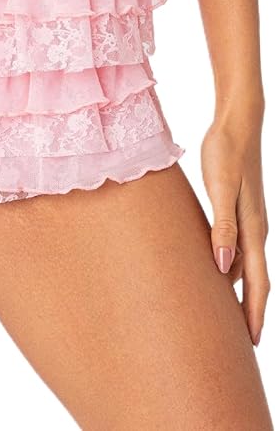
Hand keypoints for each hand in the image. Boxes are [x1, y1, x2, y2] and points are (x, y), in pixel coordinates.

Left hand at [201, 116, 268, 345]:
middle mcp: (254, 229)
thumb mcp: (221, 189)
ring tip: (220, 313)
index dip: (253, 312)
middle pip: (253, 279)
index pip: (256, 281)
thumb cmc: (226, 154)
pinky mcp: (235, 209)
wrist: (236, 125)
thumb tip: (223, 265)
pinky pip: (233, 247)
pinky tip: (211, 271)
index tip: (249, 342)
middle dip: (248, 310)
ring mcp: (246, 220)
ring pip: (243, 265)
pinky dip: (225, 266)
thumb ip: (222, 226)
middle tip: (237, 342)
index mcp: (252, 229)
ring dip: (235, 290)